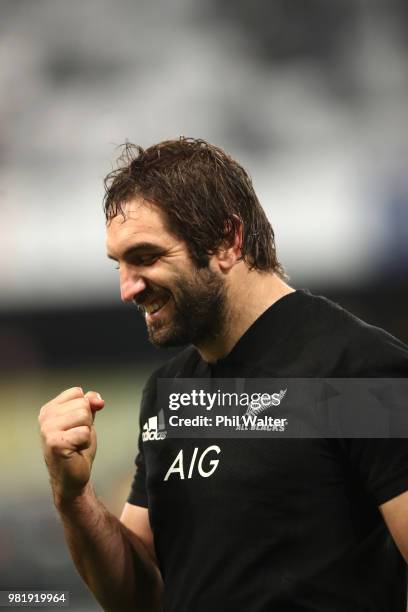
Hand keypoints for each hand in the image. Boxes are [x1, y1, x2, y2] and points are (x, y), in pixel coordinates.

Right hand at [38, 387, 104, 501]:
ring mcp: (48, 430)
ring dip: (86, 432)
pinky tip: (75, 450)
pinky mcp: (55, 443)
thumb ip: (90, 404)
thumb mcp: (86, 420)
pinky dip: (85, 442)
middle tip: (77, 437)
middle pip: (82, 404)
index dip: (86, 408)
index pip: (77, 392)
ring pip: (84, 416)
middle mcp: (45, 417)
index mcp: (49, 409)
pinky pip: (84, 432)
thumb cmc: (78, 447)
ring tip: (76, 443)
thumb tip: (97, 400)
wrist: (72, 476)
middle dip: (87, 421)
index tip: (77, 424)